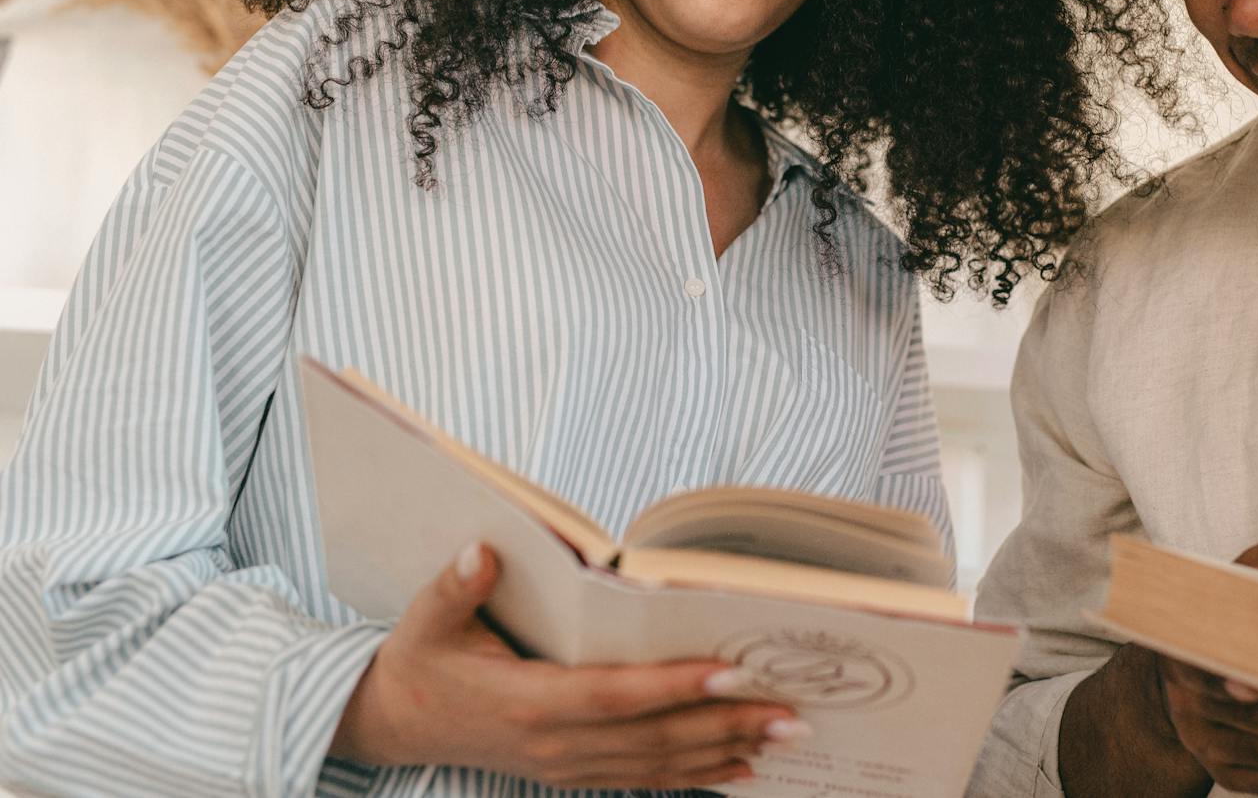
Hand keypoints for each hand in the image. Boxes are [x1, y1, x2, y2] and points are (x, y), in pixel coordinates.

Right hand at [331, 543, 808, 789]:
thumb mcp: (425, 618)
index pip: (614, 696)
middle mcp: (555, 744)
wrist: (395, 721)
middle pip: (654, 738)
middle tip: (793, 712)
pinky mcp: (574, 772)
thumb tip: (482, 551)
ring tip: (786, 735)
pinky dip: (696, 775)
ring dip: (726, 751)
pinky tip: (742, 767)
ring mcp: (567, 765)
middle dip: (726, 724)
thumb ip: (454, 586)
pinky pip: (645, 778)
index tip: (733, 672)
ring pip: (659, 765)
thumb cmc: (421, 659)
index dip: (674, 688)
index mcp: (527, 702)